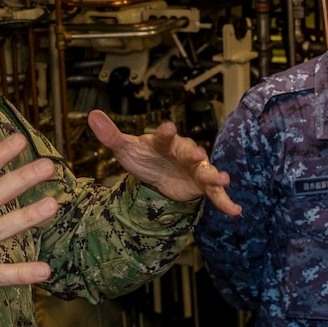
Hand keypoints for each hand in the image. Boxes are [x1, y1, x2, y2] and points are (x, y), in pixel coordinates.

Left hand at [88, 109, 240, 216]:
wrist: (159, 173)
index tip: (168, 128)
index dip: (166, 134)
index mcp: (164, 142)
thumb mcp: (126, 149)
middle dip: (194, 154)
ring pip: (207, 171)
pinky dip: (225, 202)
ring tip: (223, 180)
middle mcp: (184, 152)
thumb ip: (111, 135)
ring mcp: (196, 168)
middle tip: (198, 155)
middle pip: (190, 152)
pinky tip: (235, 211)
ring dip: (214, 175)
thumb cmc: (144, 156)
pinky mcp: (202, 185)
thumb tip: (92, 115)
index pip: (164, 137)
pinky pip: (215, 194)